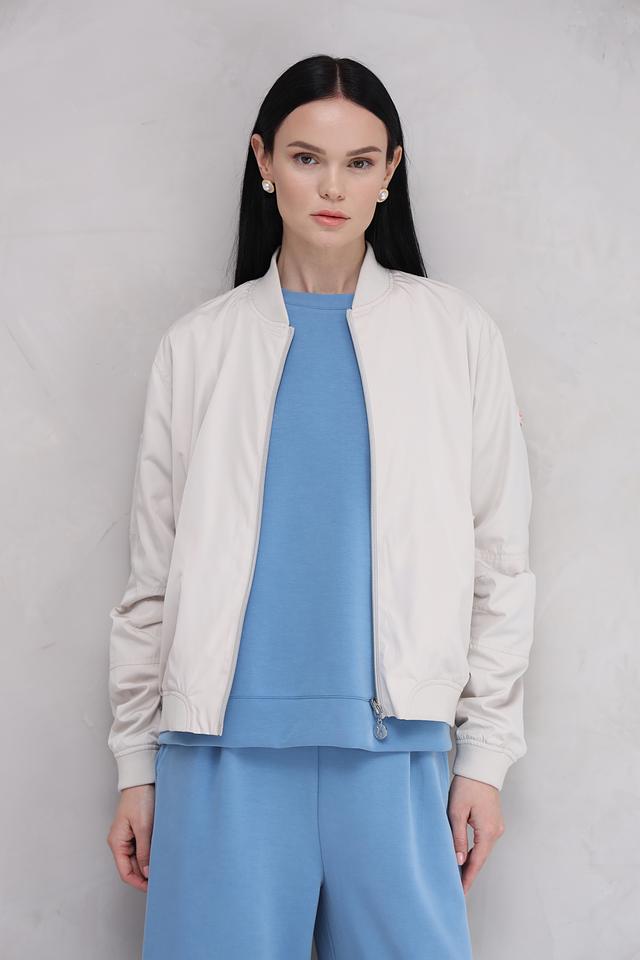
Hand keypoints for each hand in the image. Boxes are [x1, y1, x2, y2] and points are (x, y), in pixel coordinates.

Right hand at [107, 784, 155, 890]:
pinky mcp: (136, 830)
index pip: (125, 872)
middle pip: (132, 867)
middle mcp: (120, 842)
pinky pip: (142, 848)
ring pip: (138, 858)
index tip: (152, 889)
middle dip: (145, 875)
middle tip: (162, 880)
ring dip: (148, 865)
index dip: (138, 883)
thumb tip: (147, 873)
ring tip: (164, 870)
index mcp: (117, 843)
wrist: (142, 779)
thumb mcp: (143, 827)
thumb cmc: (140, 799)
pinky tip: (161, 856)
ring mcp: (127, 836)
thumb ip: (145, 851)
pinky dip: (150, 854)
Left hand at [447, 774, 504, 894]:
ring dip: (472, 862)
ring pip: (483, 850)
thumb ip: (458, 837)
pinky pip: (484, 842)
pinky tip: (466, 857)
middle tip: (456, 888)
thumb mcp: (456, 812)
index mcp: (487, 831)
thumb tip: (459, 860)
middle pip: (481, 858)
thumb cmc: (467, 786)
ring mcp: (497, 826)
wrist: (481, 767)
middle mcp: (496, 832)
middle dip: (469, 873)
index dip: (467, 878)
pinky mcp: (493, 821)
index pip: (476, 862)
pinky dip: (475, 851)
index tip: (460, 892)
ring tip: (458, 875)